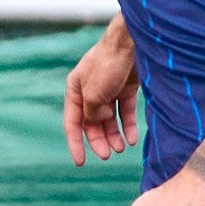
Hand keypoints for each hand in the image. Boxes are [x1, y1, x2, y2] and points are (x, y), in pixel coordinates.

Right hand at [63, 20, 139, 163]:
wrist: (131, 43)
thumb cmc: (107, 65)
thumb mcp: (93, 94)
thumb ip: (92, 113)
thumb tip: (97, 122)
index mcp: (75, 90)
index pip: (73, 122)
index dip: (76, 143)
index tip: (81, 162)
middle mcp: (90, 90)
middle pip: (92, 122)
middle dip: (99, 140)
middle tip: (108, 155)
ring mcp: (109, 89)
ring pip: (109, 119)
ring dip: (114, 135)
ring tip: (121, 148)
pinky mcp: (126, 88)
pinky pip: (125, 112)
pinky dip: (127, 126)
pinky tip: (131, 139)